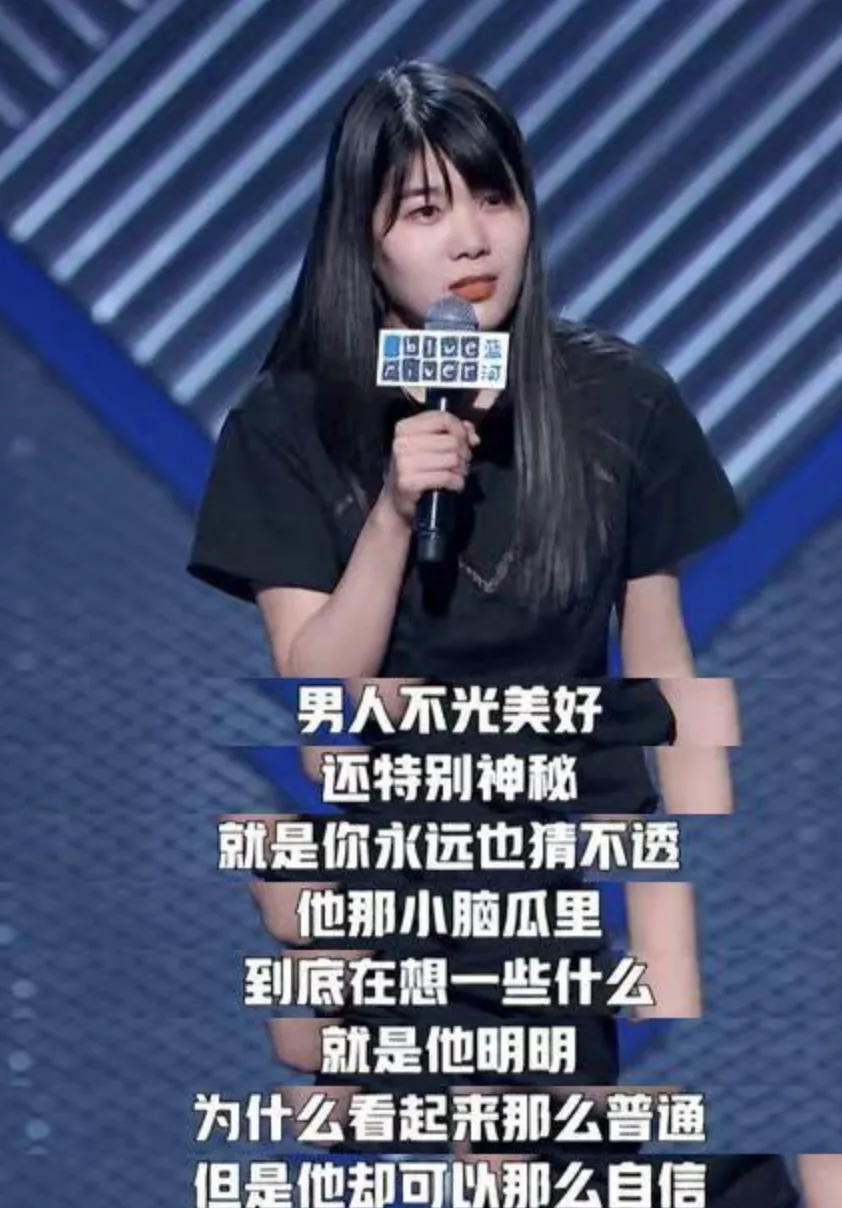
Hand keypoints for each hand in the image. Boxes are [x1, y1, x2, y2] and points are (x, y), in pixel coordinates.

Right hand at [380, 409, 479, 525]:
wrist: (397, 501)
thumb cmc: (417, 470)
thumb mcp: (431, 446)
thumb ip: (452, 433)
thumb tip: (472, 435)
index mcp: (404, 428)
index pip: (442, 418)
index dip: (460, 428)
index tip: (466, 440)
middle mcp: (402, 443)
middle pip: (451, 440)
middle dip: (464, 453)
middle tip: (462, 463)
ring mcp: (404, 463)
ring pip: (452, 458)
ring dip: (462, 469)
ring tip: (458, 474)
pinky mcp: (409, 482)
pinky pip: (446, 477)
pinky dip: (457, 482)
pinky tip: (455, 485)